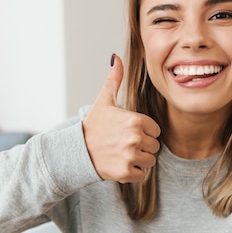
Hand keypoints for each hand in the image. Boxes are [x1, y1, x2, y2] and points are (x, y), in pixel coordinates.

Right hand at [82, 54, 160, 182]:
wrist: (76, 150)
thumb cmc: (93, 125)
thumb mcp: (104, 101)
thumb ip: (114, 80)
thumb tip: (115, 57)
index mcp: (135, 120)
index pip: (155, 130)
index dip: (144, 132)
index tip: (128, 132)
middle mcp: (135, 138)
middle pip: (154, 146)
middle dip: (142, 147)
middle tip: (123, 144)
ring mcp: (130, 156)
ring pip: (149, 161)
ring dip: (138, 161)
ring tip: (121, 154)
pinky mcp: (125, 172)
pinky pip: (141, 175)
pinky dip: (132, 173)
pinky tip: (119, 164)